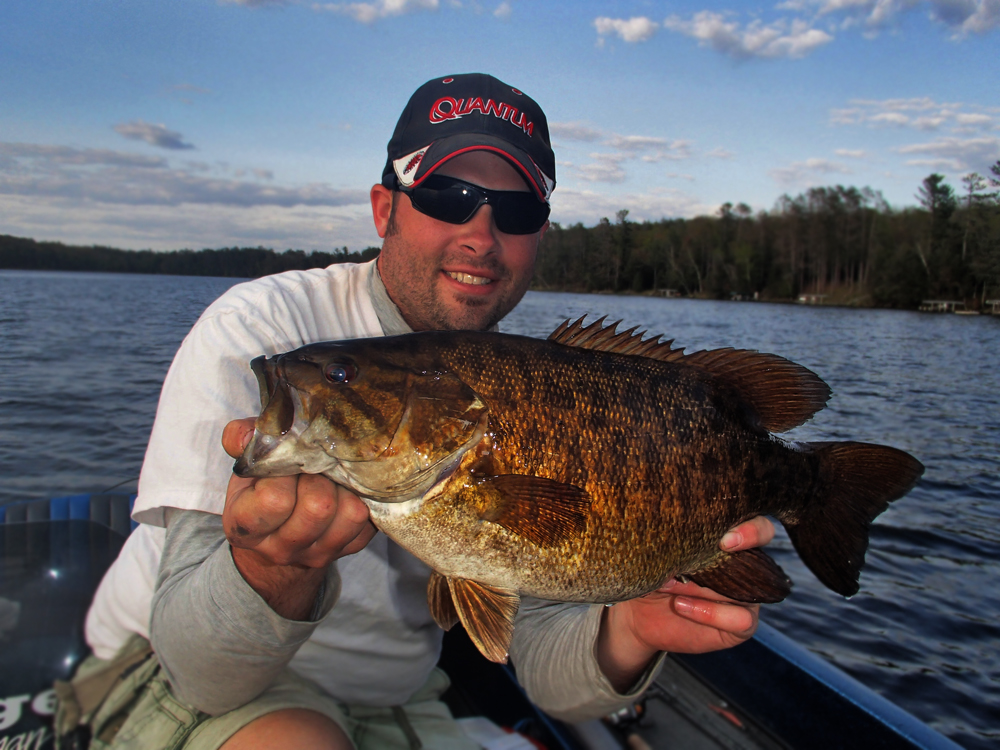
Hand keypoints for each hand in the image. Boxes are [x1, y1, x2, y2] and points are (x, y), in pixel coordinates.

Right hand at [221, 418, 376, 619]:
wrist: (278, 531)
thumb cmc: (262, 487)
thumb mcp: (247, 463)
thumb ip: (241, 440)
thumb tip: (250, 433)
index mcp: (246, 527)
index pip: (274, 499)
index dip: (285, 472)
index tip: (286, 462)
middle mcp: (280, 548)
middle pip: (318, 507)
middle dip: (321, 476)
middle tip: (316, 465)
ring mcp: (317, 554)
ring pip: (350, 514)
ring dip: (347, 487)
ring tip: (334, 477)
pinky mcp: (349, 549)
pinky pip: (369, 520)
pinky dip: (363, 498)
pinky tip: (348, 490)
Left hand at [596, 516, 774, 691]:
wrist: (640, 614)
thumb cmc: (652, 573)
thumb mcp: (659, 553)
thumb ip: (673, 540)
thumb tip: (669, 530)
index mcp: (728, 540)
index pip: (759, 527)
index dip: (752, 529)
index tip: (725, 537)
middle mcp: (744, 566)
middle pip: (762, 551)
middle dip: (746, 543)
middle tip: (721, 546)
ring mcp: (746, 595)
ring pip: (746, 587)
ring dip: (707, 586)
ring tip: (668, 584)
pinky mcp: (741, 624)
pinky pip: (741, 618)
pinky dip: (710, 613)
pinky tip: (681, 606)